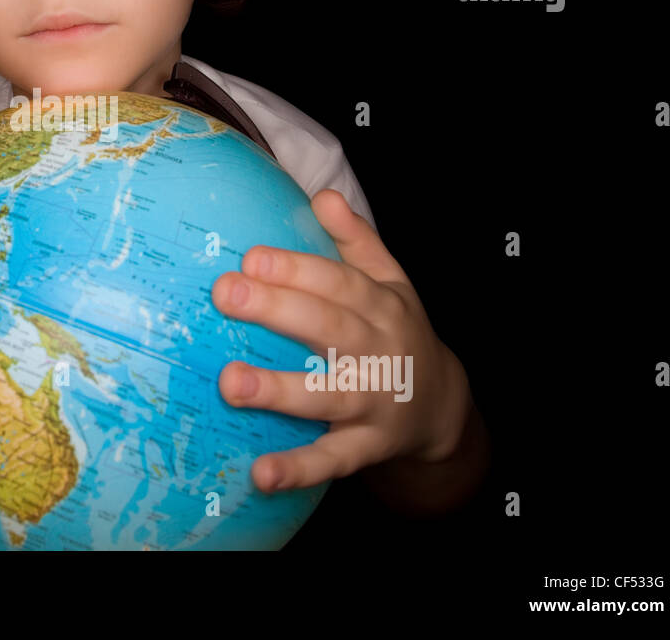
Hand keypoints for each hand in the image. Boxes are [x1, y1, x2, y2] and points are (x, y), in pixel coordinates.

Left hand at [213, 189, 471, 492]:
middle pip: (329, 327)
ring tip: (230, 383)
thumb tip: (323, 196)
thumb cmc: (396, 333)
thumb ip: (356, 241)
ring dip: (280, 390)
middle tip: (226, 293)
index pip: (338, 282)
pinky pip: (332, 460)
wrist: (443, 406)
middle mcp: (380, 351)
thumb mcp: (389, 282)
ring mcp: (375, 401)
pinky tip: (259, 474)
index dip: (296, 269)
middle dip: (278, 310)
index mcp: (381, 306)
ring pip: (328, 395)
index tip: (250, 257)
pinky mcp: (368, 447)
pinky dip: (298, 469)